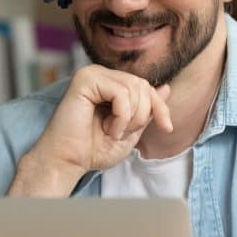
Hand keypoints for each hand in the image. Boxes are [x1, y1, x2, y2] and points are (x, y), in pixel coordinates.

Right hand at [8, 65, 172, 195]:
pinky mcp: (85, 80)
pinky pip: (121, 92)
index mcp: (110, 85)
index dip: (160, 106)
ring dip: (130, 118)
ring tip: (113, 131)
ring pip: (134, 87)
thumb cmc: (93, 149)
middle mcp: (101, 75)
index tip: (167, 128)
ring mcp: (92, 75)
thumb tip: (167, 87)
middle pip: (143, 84)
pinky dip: (121, 116)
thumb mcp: (131, 130)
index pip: (146, 86)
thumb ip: (147, 109)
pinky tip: (108, 127)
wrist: (69, 162)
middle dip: (142, 114)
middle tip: (122, 133)